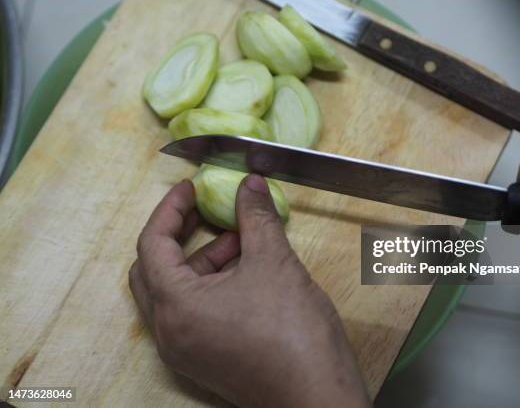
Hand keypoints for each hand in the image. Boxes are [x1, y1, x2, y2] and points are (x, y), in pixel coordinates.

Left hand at [129, 175, 369, 407]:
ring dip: (200, 259)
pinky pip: (192, 311)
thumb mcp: (274, 262)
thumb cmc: (292, 330)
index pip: (152, 244)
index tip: (191, 188)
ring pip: (175, 291)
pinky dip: (209, 283)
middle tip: (204, 209)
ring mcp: (185, 349)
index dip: (170, 209)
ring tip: (239, 238)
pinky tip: (244, 267)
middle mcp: (169, 332)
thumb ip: (256, 217)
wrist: (318, 395)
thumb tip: (250, 183)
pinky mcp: (204, 358)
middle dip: (178, 233)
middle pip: (154, 269)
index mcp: (175, 307)